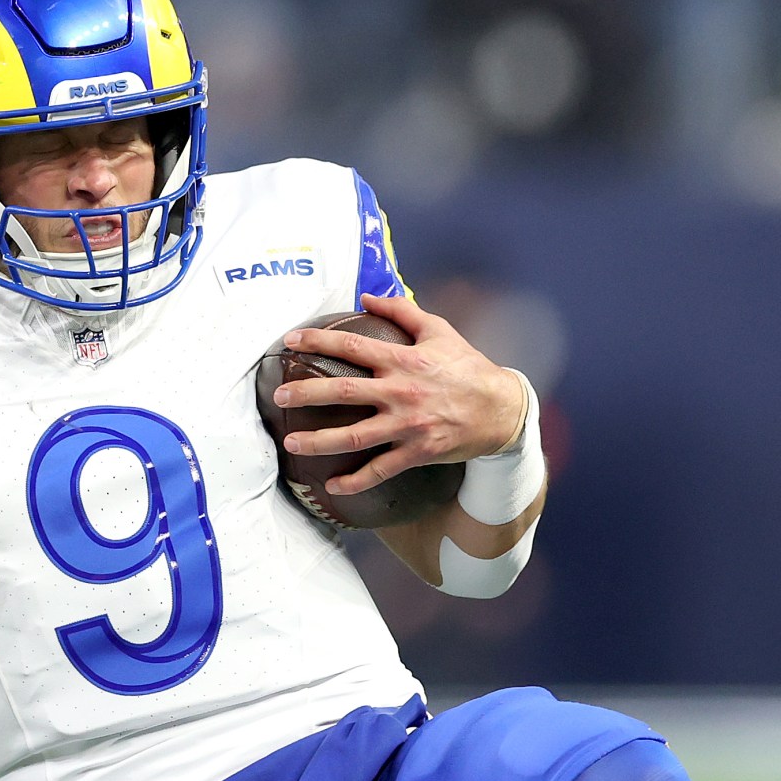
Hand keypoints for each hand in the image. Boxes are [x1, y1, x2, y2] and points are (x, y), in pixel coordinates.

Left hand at [273, 292, 525, 495]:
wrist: (502, 409)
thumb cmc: (466, 366)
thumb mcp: (439, 330)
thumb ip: (401, 310)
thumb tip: (365, 295)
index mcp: (403, 360)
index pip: (351, 346)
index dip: (316, 341)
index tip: (289, 342)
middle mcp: (401, 392)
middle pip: (343, 392)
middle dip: (306, 394)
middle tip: (278, 395)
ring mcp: (408, 426)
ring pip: (355, 436)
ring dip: (319, 441)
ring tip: (290, 442)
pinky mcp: (417, 453)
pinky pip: (381, 470)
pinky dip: (355, 480)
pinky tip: (332, 485)